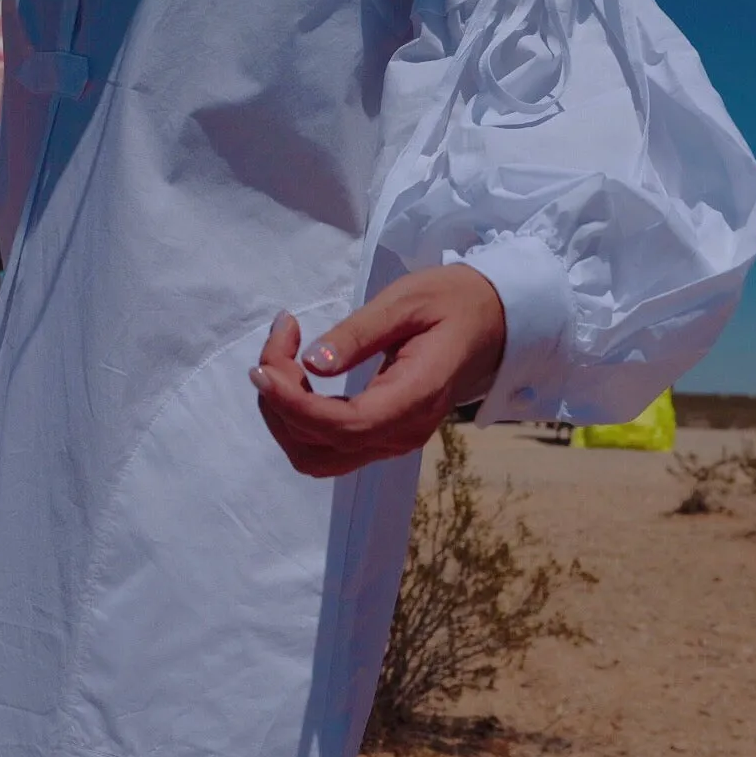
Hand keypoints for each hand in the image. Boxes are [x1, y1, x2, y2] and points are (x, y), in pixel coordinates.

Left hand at [249, 265, 506, 476]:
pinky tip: (294, 374)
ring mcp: (392, 440)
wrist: (493, 322)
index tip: (262, 369)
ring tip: (280, 356)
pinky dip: (298, 416)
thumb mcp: (407, 301)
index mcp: (415, 398)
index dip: (292, 405)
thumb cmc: (453, 302)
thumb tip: (313, 364)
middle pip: (317, 447)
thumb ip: (359, 333)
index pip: (342, 426)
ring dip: (283, 414)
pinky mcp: (381, 435)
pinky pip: (326, 444)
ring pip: (314, 455)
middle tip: (279, 339)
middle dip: (279, 402)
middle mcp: (403, 433)